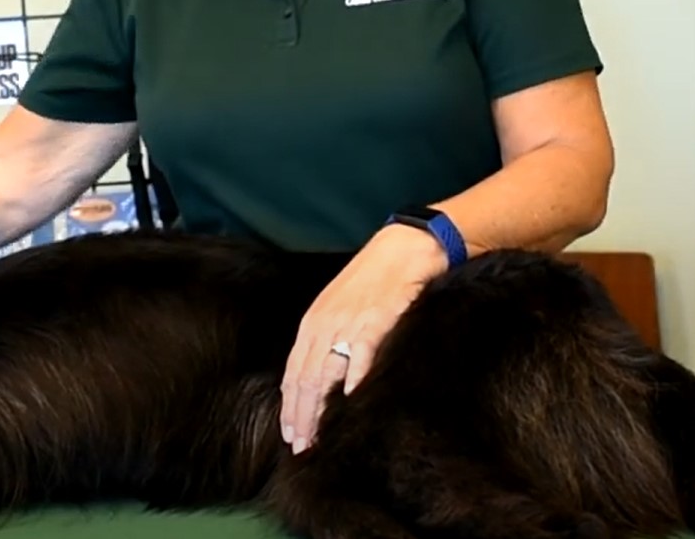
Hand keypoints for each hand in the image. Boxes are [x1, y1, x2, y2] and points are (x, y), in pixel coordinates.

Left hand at [279, 223, 452, 453]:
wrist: (405, 248)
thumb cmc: (374, 279)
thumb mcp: (341, 307)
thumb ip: (329, 337)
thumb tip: (322, 377)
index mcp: (313, 322)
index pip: (293, 372)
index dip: (289, 406)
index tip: (290, 434)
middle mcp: (324, 324)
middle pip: (303, 379)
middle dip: (300, 416)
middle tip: (300, 447)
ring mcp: (348, 324)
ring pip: (324, 375)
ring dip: (318, 411)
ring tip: (318, 438)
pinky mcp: (376, 321)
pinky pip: (360, 358)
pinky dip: (353, 383)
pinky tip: (349, 405)